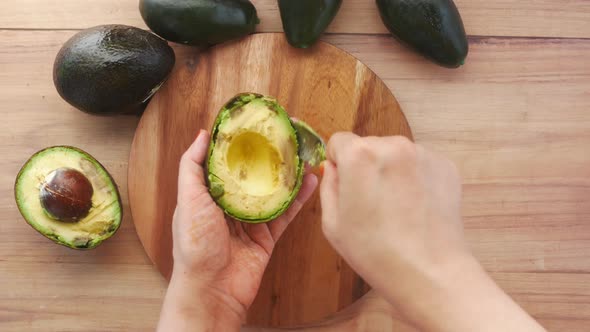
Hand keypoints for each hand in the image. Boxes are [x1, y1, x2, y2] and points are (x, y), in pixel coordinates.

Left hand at [158, 130, 317, 331]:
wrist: (212, 290)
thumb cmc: (194, 245)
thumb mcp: (188, 199)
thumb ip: (192, 166)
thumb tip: (202, 134)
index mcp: (208, 194)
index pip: (225, 162)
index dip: (240, 143)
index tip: (255, 125)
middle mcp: (229, 205)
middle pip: (253, 175)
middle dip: (269, 157)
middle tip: (286, 137)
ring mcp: (250, 221)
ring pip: (273, 192)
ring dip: (289, 175)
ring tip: (304, 156)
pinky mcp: (267, 237)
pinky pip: (285, 214)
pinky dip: (299, 199)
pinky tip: (310, 182)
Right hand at [321, 134, 466, 296]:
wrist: (429, 271)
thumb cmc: (376, 252)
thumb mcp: (332, 223)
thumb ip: (328, 185)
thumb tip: (334, 167)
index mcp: (359, 155)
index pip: (339, 141)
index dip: (339, 164)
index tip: (347, 187)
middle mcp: (393, 144)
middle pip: (369, 145)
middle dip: (367, 167)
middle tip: (372, 203)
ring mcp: (423, 154)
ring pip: (396, 154)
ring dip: (392, 172)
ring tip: (397, 208)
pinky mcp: (445, 165)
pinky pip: (419, 164)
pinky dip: (415, 179)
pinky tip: (416, 208)